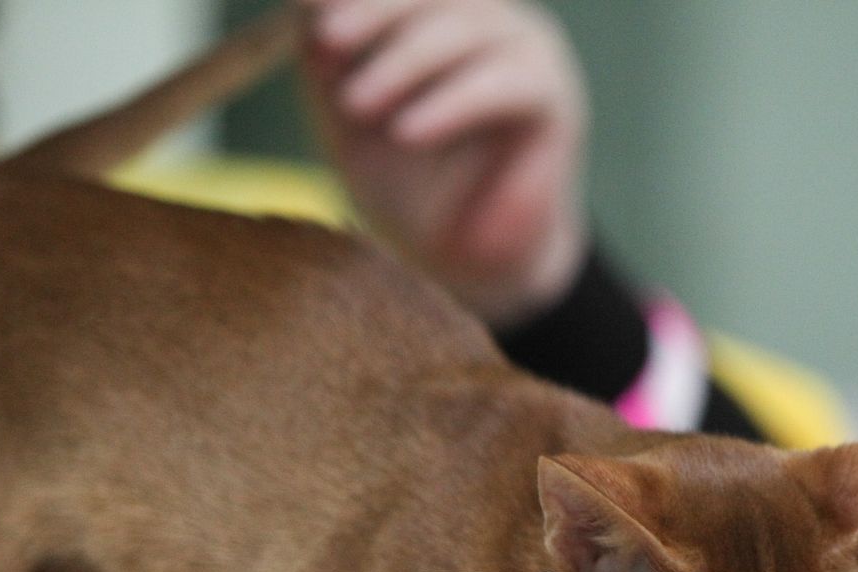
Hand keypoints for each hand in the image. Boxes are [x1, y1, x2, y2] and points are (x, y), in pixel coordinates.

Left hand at [301, 0, 588, 326]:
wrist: (465, 259)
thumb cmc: (407, 181)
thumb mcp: (350, 111)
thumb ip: (328, 55)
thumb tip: (304, 2)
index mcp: (440, 9)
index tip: (306, 7)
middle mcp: (488, 16)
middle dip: (375, 9)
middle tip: (327, 40)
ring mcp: (527, 50)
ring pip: (465, 29)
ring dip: (404, 63)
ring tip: (357, 106)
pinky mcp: (553, 98)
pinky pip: (501, 85)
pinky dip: (451, 105)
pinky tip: (409, 133)